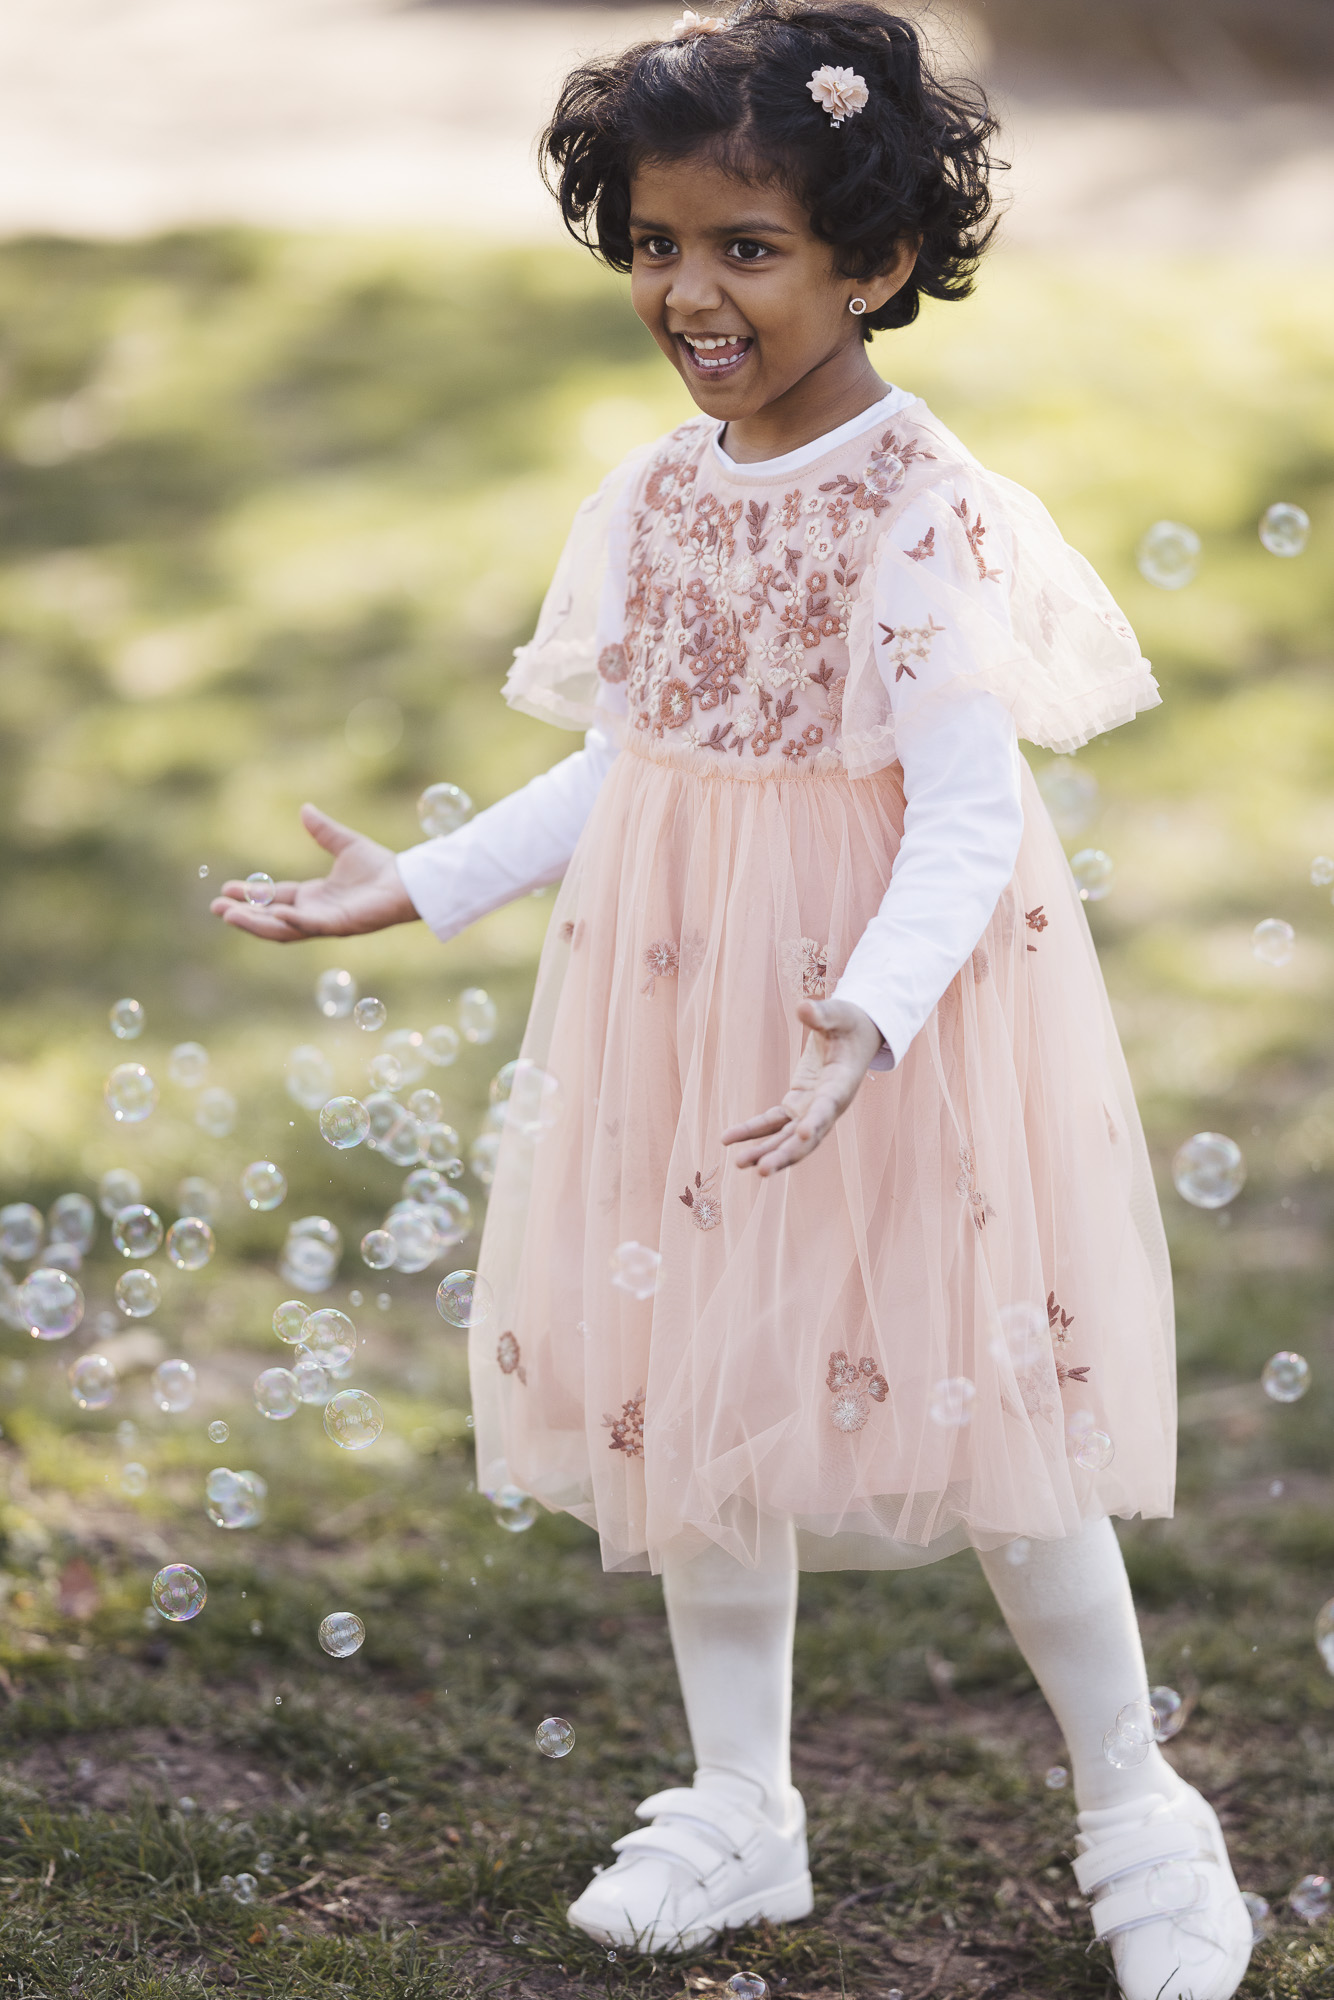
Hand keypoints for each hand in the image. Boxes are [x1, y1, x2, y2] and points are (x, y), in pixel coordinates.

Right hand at [209, 804, 417, 942]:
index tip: (225, 891)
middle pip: (272, 918)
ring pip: (284, 929)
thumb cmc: (381, 867)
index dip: (250, 896)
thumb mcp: (345, 843)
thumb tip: (305, 809)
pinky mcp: (341, 926)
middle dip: (244, 915)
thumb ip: (323, 831)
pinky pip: (311, 926)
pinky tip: (274, 913)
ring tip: (230, 916)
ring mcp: (327, 922)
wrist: (408, 880)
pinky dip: (292, 921)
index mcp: (314, 897)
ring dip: (257, 924)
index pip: (275, 899)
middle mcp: (316, 913)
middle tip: (217, 909)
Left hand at [722, 998, 885, 1175]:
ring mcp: (811, 1109)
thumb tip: (803, 1007)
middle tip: (762, 1169)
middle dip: (785, 1154)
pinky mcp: (796, 1105)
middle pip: (807, 1137)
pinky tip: (727, 1139)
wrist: (855, 1035)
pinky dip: (752, 1131)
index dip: (816, 1121)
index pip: (828, 1107)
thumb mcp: (839, 1014)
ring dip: (765, 1151)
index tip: (802, 1134)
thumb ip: (821, 1014)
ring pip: (787, 1137)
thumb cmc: (849, 1022)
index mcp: (842, 1084)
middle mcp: (828, 1106)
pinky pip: (773, 1123)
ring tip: (738, 1163)